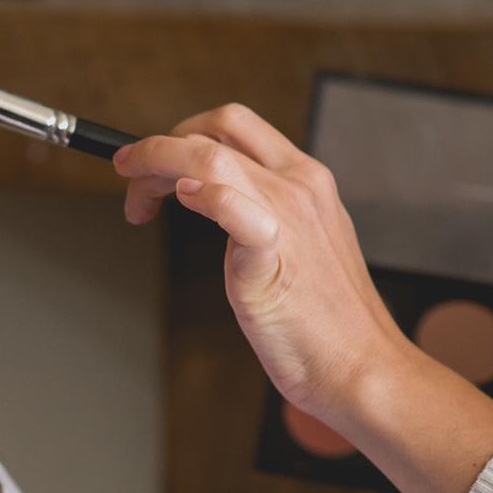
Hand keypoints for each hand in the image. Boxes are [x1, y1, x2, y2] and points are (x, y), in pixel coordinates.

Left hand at [113, 104, 410, 424]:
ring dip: (155, 166)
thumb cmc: (326, 320)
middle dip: (159, 145)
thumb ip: (262, 214)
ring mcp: (288, 219)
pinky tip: (182, 200)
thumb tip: (211, 199)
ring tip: (137, 201)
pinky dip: (204, 196)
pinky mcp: (272, 260)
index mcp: (306, 180)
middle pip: (217, 129)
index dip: (181, 134)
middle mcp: (299, 187)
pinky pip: (236, 210)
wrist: (361, 367)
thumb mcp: (299, 245)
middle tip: (132, 180)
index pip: (234, 126)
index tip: (150, 161)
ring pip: (210, 158)